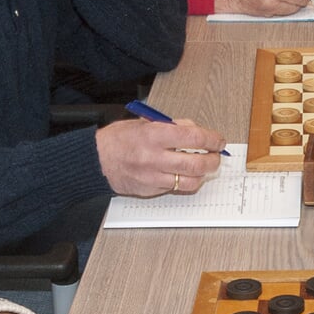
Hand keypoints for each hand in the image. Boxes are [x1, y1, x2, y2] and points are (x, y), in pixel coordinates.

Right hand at [96, 117, 226, 196]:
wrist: (96, 160)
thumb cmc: (118, 139)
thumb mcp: (144, 123)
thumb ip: (171, 126)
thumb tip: (194, 131)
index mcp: (154, 135)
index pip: (194, 138)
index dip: (212, 140)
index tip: (218, 141)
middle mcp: (155, 157)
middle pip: (197, 163)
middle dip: (213, 160)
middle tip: (216, 157)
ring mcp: (153, 176)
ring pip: (190, 181)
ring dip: (202, 174)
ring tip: (203, 167)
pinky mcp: (150, 190)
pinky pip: (175, 188)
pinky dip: (185, 182)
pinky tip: (184, 174)